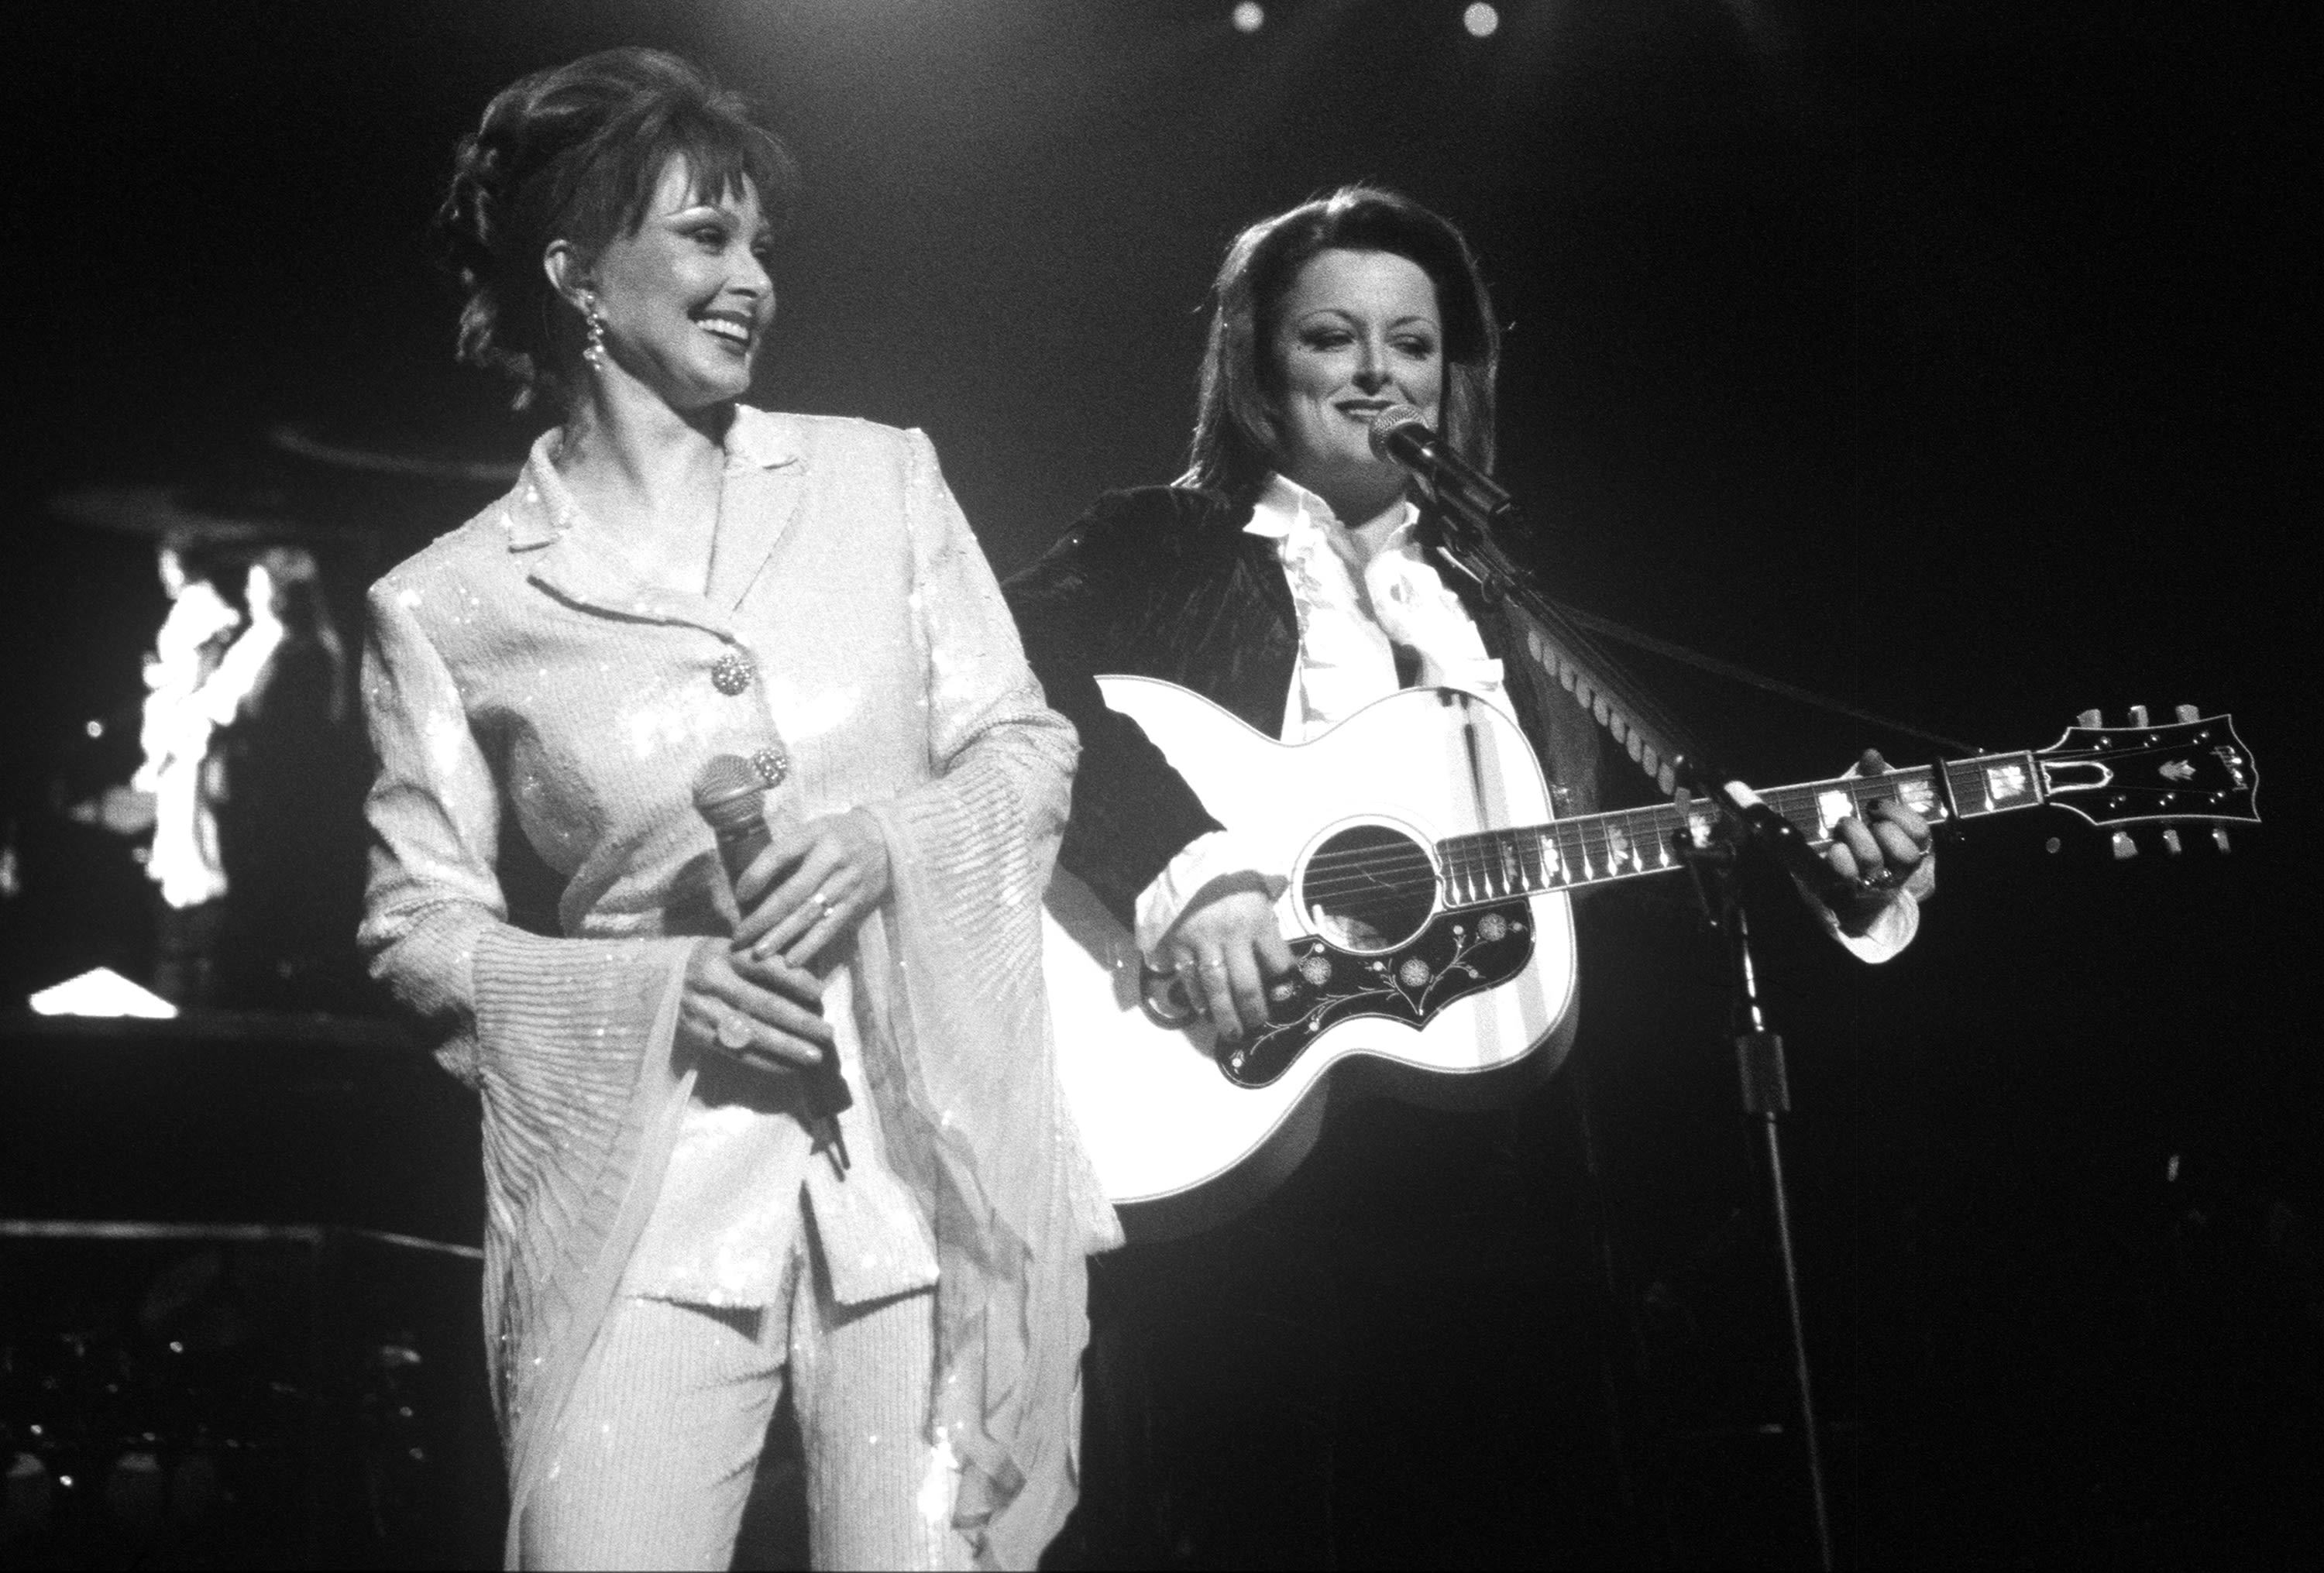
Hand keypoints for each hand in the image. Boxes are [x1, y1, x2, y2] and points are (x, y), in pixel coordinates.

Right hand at [677, 938, 833, 1077]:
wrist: (653, 977)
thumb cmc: (706, 959)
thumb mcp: (729, 946)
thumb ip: (762, 959)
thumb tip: (810, 983)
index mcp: (725, 955)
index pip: (766, 968)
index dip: (796, 981)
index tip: (821, 993)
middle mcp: (714, 982)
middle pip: (764, 1005)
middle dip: (800, 1022)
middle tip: (827, 1034)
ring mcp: (705, 1012)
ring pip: (753, 1034)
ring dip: (787, 1047)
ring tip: (815, 1056)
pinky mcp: (700, 1035)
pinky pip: (737, 1053)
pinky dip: (766, 1062)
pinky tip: (789, 1068)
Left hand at [730, 809, 891, 967]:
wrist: (886, 840)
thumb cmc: (838, 835)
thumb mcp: (812, 830)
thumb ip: (787, 851)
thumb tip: (749, 884)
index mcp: (816, 834)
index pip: (780, 853)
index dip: (756, 874)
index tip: (738, 895)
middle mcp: (832, 858)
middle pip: (793, 891)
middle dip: (764, 917)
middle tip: (740, 936)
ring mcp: (847, 883)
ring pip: (810, 914)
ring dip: (782, 936)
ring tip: (759, 953)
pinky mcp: (857, 903)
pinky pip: (830, 927)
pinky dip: (810, 945)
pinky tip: (792, 961)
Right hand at [1155, 873, 1294, 1042]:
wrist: (1188, 858)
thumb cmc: (1230, 875)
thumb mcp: (1260, 890)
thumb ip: (1268, 922)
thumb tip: (1281, 956)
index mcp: (1257, 920)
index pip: (1278, 962)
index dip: (1285, 984)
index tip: (1288, 998)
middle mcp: (1231, 935)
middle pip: (1246, 985)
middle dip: (1254, 1011)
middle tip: (1258, 1026)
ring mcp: (1202, 942)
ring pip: (1215, 988)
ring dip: (1225, 1014)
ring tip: (1233, 1033)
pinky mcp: (1178, 944)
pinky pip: (1189, 977)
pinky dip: (1196, 997)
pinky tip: (1204, 1011)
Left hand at [1822, 749, 1935, 933]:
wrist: (1838, 877)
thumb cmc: (1859, 832)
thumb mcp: (1867, 803)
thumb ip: (1873, 778)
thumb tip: (1873, 755)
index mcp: (1910, 844)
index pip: (1920, 832)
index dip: (1899, 815)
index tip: (1876, 804)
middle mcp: (1898, 867)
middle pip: (1905, 852)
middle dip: (1880, 828)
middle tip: (1862, 817)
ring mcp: (1875, 881)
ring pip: (1872, 859)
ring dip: (1854, 835)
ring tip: (1843, 826)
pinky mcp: (1850, 890)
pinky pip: (1845, 872)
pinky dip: (1838, 854)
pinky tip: (1834, 847)